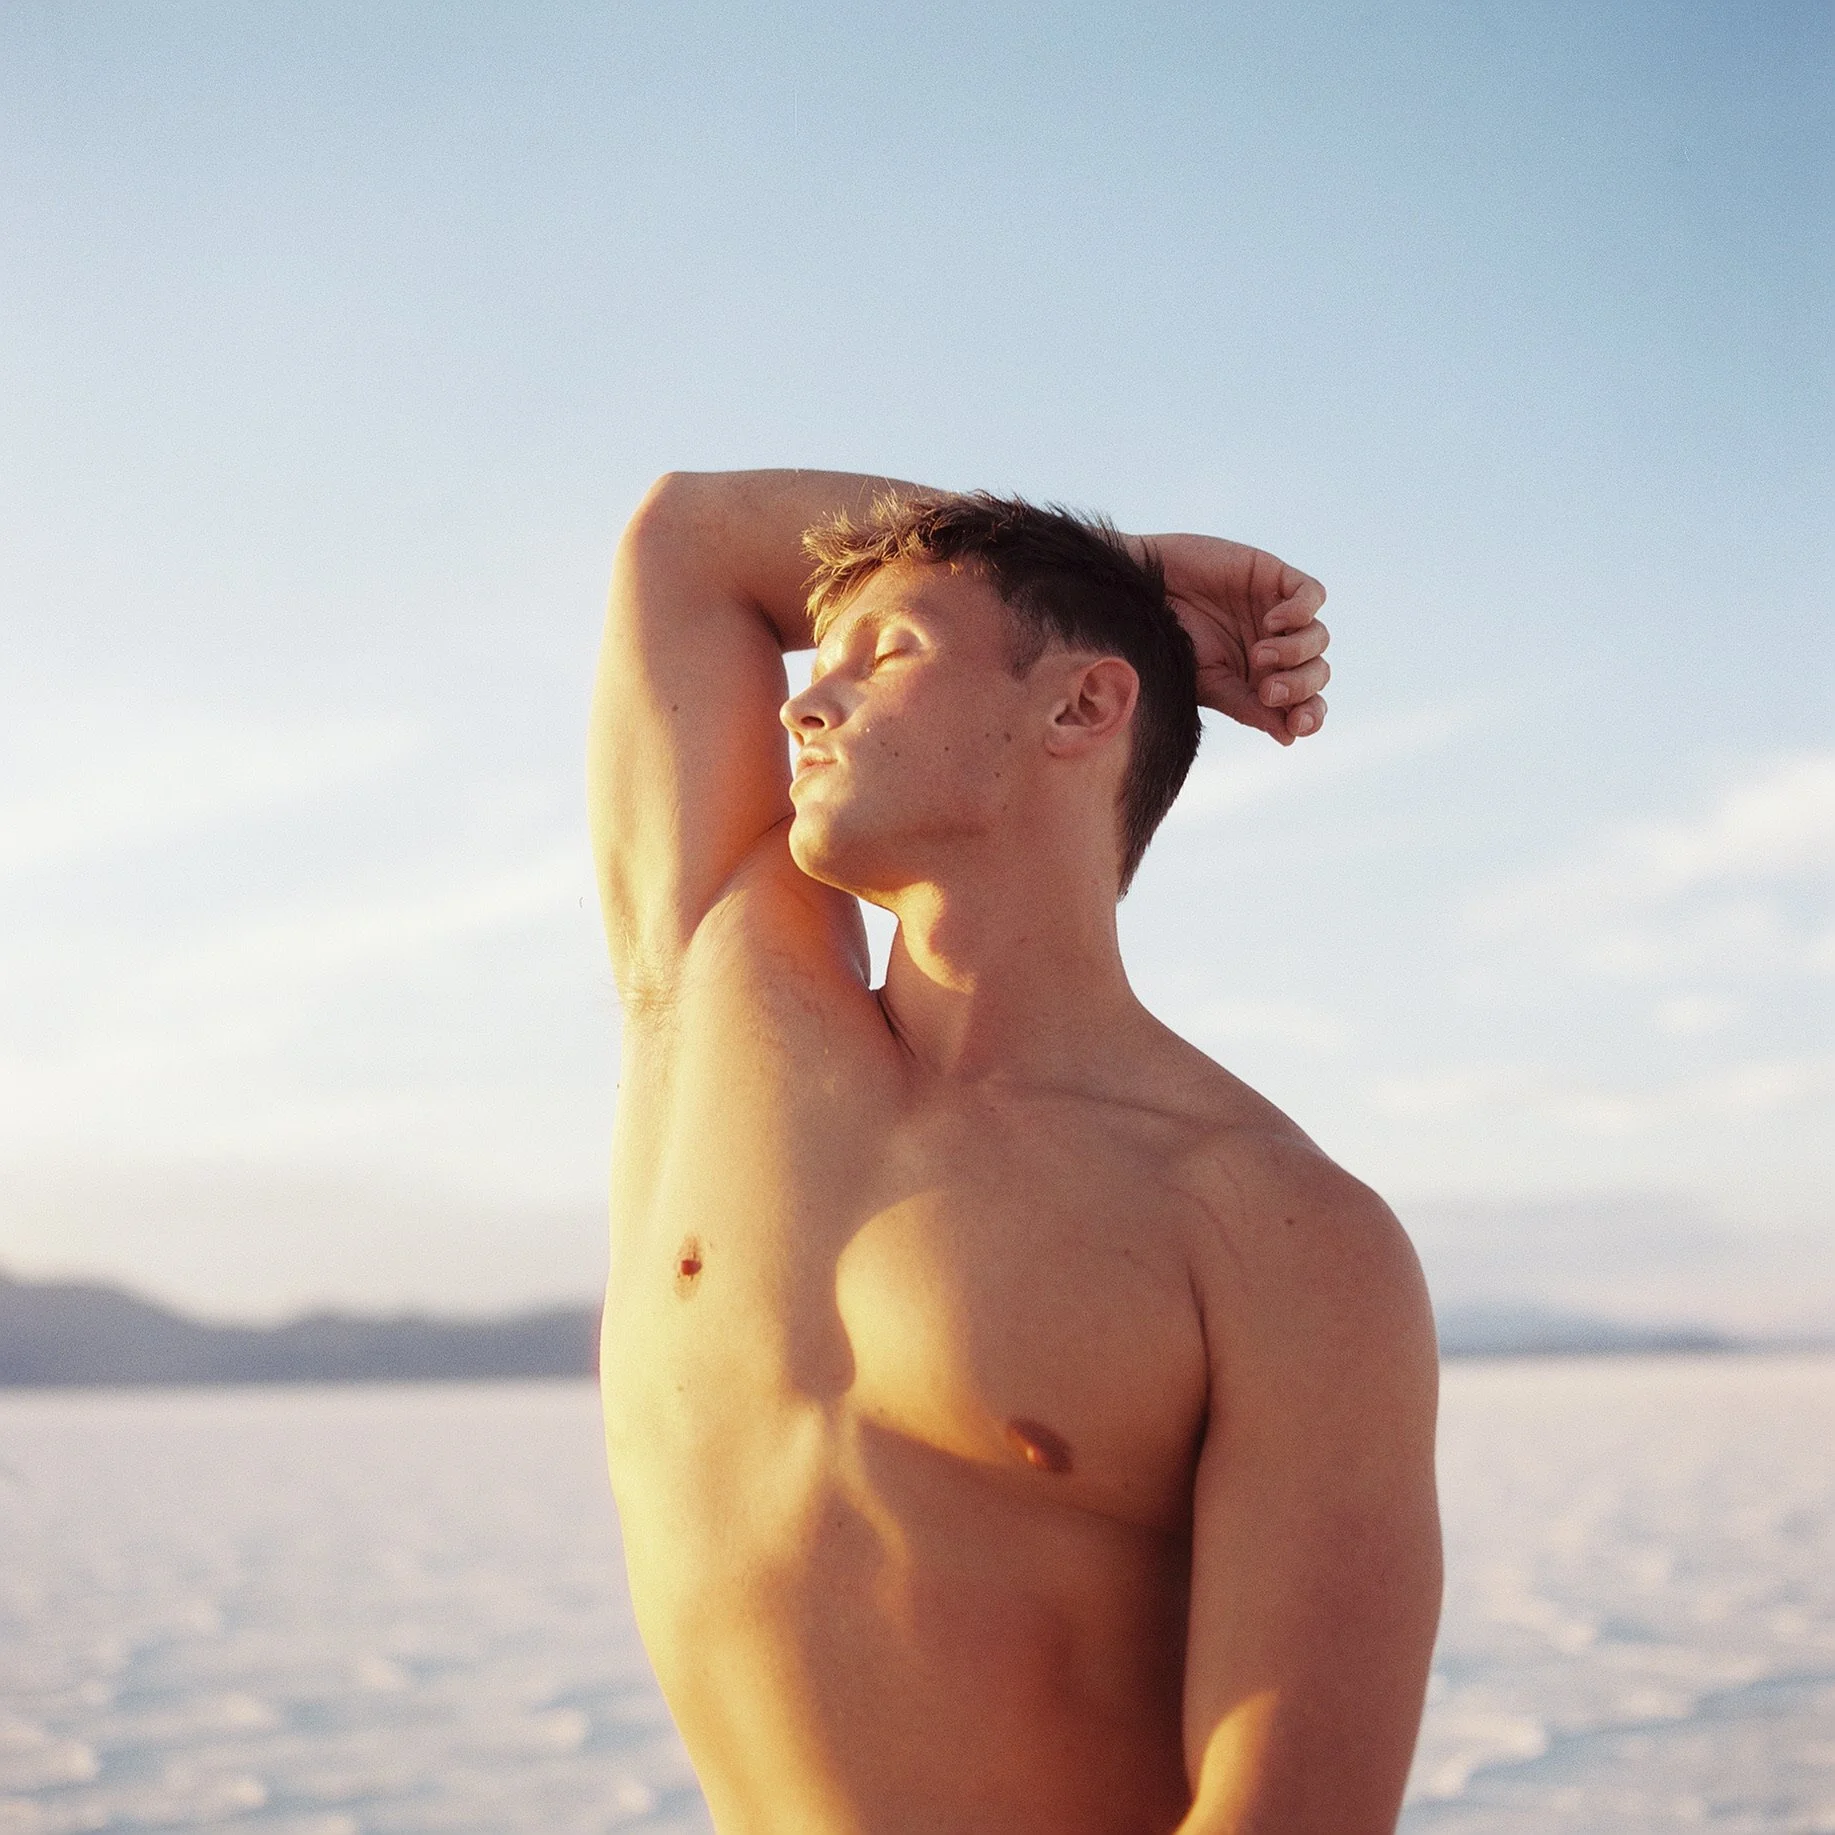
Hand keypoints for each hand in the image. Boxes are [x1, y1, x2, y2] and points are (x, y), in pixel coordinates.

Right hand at [1140, 533, 1328, 743]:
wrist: (1141, 595)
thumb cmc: (1169, 642)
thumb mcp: (1208, 684)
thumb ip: (1248, 707)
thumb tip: (1288, 738)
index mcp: (1261, 679)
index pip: (1305, 701)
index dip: (1310, 715)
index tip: (1295, 724)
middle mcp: (1276, 647)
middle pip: (1317, 671)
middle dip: (1300, 686)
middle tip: (1269, 690)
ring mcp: (1277, 612)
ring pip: (1319, 637)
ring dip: (1296, 652)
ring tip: (1260, 654)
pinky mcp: (1274, 576)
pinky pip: (1312, 594)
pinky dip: (1301, 611)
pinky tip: (1272, 621)